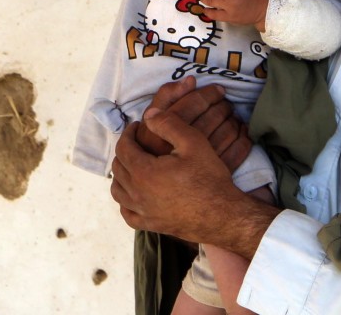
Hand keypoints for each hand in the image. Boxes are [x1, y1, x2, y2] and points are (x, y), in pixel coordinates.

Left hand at [111, 111, 279, 254]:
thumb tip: (149, 114)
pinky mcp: (151, 225)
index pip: (124, 148)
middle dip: (125, 150)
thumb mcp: (193, 142)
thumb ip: (169, 124)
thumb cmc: (209, 178)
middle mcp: (137, 194)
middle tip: (136, 141)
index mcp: (144, 172)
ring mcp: (143, 212)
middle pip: (118, 168)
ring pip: (118, 191)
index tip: (137, 126)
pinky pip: (127, 214)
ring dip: (122, 174)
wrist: (222, 215)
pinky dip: (125, 202)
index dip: (128, 133)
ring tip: (134, 164)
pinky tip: (134, 195)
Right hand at [137, 76, 252, 171]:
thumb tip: (190, 80)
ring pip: (227, 132)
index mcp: (162, 136)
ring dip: (233, 119)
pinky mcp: (214, 176)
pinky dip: (243, 138)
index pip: (190, 105)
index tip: (218, 89)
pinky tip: (242, 131)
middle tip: (226, 101)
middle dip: (222, 105)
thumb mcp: (150, 126)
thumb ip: (165, 99)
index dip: (207, 94)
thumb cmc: (154, 156)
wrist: (165, 197)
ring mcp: (201, 165)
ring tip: (232, 114)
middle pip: (211, 117)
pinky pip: (238, 152)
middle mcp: (181, 151)